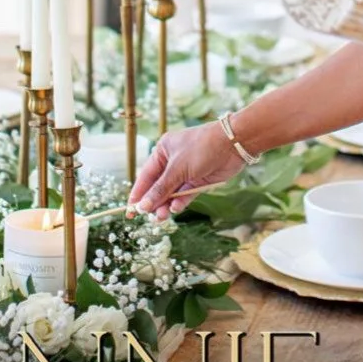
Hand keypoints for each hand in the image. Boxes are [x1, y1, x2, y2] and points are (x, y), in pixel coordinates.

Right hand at [127, 121, 241, 219]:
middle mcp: (173, 162)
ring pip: (171, 193)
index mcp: (163, 151)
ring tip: (162, 217)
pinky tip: (175, 208)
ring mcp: (186, 172)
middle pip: (157, 187)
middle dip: (153, 202)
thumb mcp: (177, 168)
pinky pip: (185, 195)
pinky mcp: (198, 181)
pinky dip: (180, 202)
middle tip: (150, 217)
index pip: (145, 176)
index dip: (137, 194)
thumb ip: (160, 189)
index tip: (129, 211)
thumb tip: (142, 206)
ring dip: (166, 205)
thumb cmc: (202, 148)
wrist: (232, 144)